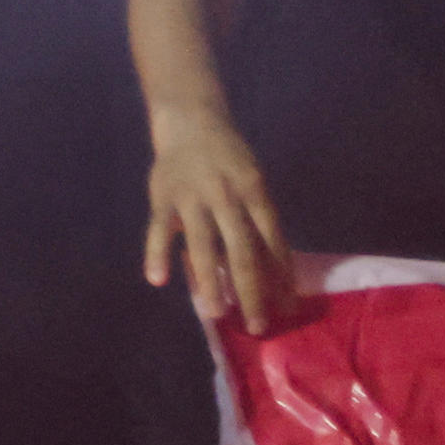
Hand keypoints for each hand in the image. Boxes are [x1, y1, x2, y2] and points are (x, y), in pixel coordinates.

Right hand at [145, 107, 292, 328]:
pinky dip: (156, 253)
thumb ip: (258, 221)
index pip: (272, 240)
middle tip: (257, 326)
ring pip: (202, 245)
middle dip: (252, 291)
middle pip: (242, 251)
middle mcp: (226, 196)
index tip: (288, 308)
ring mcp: (193, 197)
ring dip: (209, 281)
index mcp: (254, 192)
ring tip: (216, 314)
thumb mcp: (253, 181)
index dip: (281, 275)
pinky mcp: (163, 197)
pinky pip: (159, 229)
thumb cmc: (229, 159)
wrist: (192, 118)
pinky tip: (158, 280)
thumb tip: (275, 270)